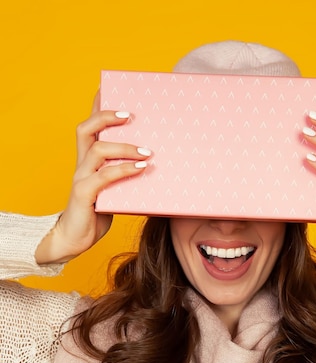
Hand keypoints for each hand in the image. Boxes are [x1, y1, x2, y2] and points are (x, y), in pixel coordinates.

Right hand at [35, 93, 151, 263]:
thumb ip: (127, 174)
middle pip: (87, 128)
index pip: (90, 125)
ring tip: (148, 151)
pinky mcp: (84, 195)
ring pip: (98, 150)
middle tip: (132, 115)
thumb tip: (155, 163)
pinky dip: (124, 171)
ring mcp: (81, 178)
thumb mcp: (114, 188)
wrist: (75, 238)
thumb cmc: (97, 212)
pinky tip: (141, 169)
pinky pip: (103, 177)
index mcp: (87, 159)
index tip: (109, 87)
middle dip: (107, 116)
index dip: (98, 105)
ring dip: (125, 147)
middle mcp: (81, 164)